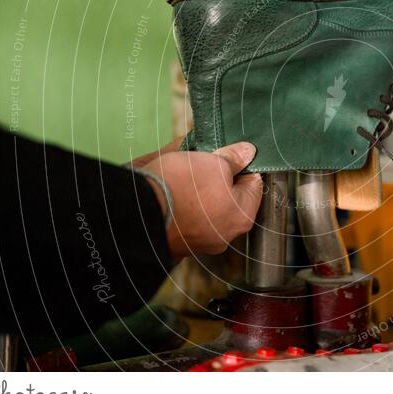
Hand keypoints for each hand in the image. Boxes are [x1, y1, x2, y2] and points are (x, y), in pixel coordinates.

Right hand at [141, 141, 262, 257]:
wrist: (138, 212)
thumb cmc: (181, 187)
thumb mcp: (214, 162)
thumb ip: (234, 158)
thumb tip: (247, 153)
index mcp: (242, 216)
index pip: (254, 183)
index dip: (243, 165)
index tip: (230, 154)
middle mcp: (225, 234)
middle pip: (230, 196)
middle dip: (220, 177)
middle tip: (205, 161)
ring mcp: (200, 241)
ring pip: (208, 206)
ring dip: (201, 188)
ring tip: (186, 171)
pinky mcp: (179, 240)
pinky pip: (188, 216)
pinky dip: (184, 202)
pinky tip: (174, 188)